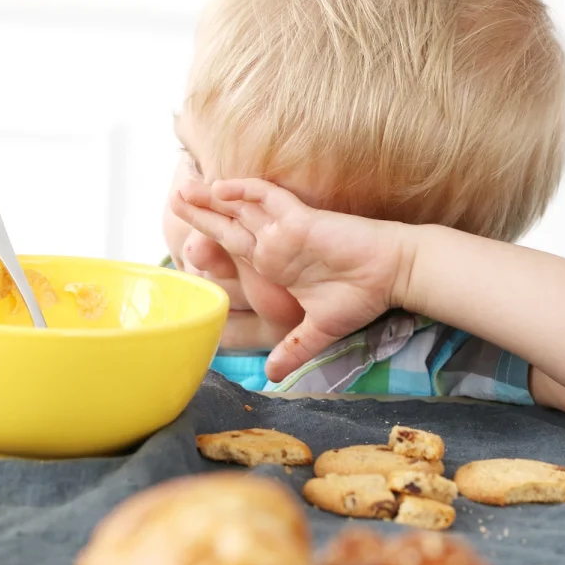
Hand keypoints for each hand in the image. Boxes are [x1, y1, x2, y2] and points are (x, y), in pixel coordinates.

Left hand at [171, 178, 405, 381]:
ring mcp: (284, 231)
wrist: (391, 276)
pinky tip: (220, 188)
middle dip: (200, 214)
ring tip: (182, 189)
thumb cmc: (360, 297)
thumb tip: (273, 376)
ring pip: (240, 209)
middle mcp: (274, 246)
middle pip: (229, 226)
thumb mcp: (319, 330)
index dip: (209, 249)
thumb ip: (294, 348)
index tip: (184, 252)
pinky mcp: (300, 220)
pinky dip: (244, 191)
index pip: (233, 254)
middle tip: (173, 202)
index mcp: (274, 267)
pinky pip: (268, 198)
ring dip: (211, 199)